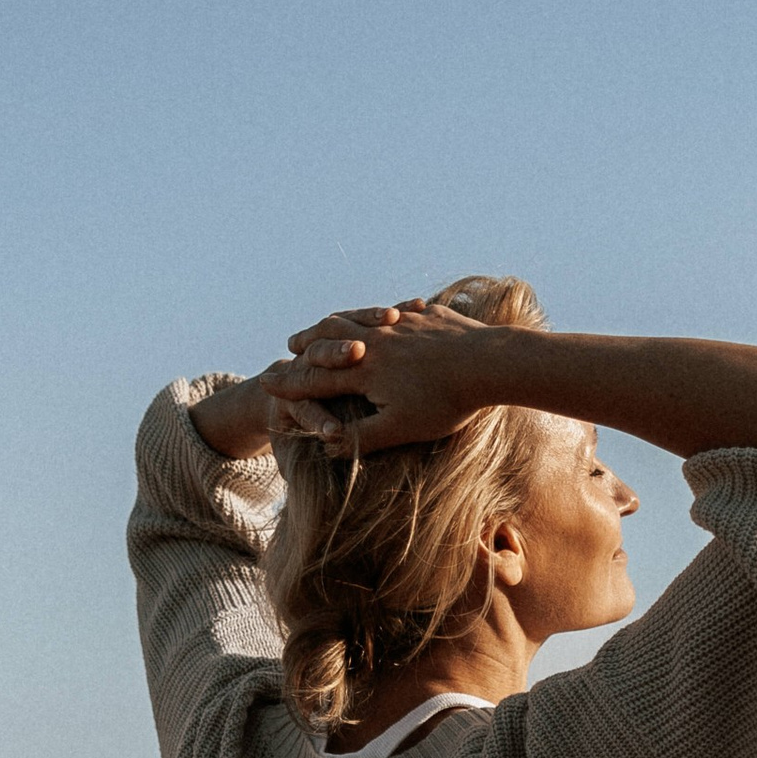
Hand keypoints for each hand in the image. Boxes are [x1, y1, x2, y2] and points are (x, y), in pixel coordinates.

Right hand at [263, 300, 494, 452]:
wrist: (489, 362)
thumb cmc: (445, 401)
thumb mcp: (399, 429)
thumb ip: (360, 437)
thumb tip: (328, 445)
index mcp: (364, 370)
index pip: (316, 378)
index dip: (290, 382)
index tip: (266, 383)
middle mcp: (377, 341)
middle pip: (330, 339)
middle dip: (306, 345)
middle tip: (289, 347)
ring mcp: (401, 324)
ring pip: (359, 319)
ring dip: (338, 323)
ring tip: (327, 324)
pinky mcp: (427, 316)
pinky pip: (396, 312)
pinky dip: (381, 314)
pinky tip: (388, 315)